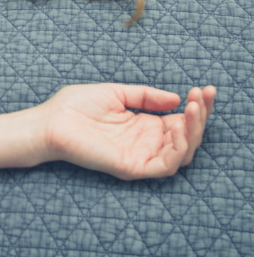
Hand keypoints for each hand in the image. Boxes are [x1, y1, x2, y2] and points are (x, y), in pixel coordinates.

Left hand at [41, 83, 215, 179]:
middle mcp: (146, 143)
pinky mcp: (132, 167)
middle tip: (205, 94)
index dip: (196, 106)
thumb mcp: (116, 93)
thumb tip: (176, 98)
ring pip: (181, 152)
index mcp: (143, 126)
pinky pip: (165, 165)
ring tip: (195, 107)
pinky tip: (180, 126)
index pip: (179, 120)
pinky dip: (178, 148)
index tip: (205, 89)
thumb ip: (145, 96)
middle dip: (200, 116)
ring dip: (193, 130)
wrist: (50, 120)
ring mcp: (140, 156)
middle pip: (186, 136)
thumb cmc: (75, 106)